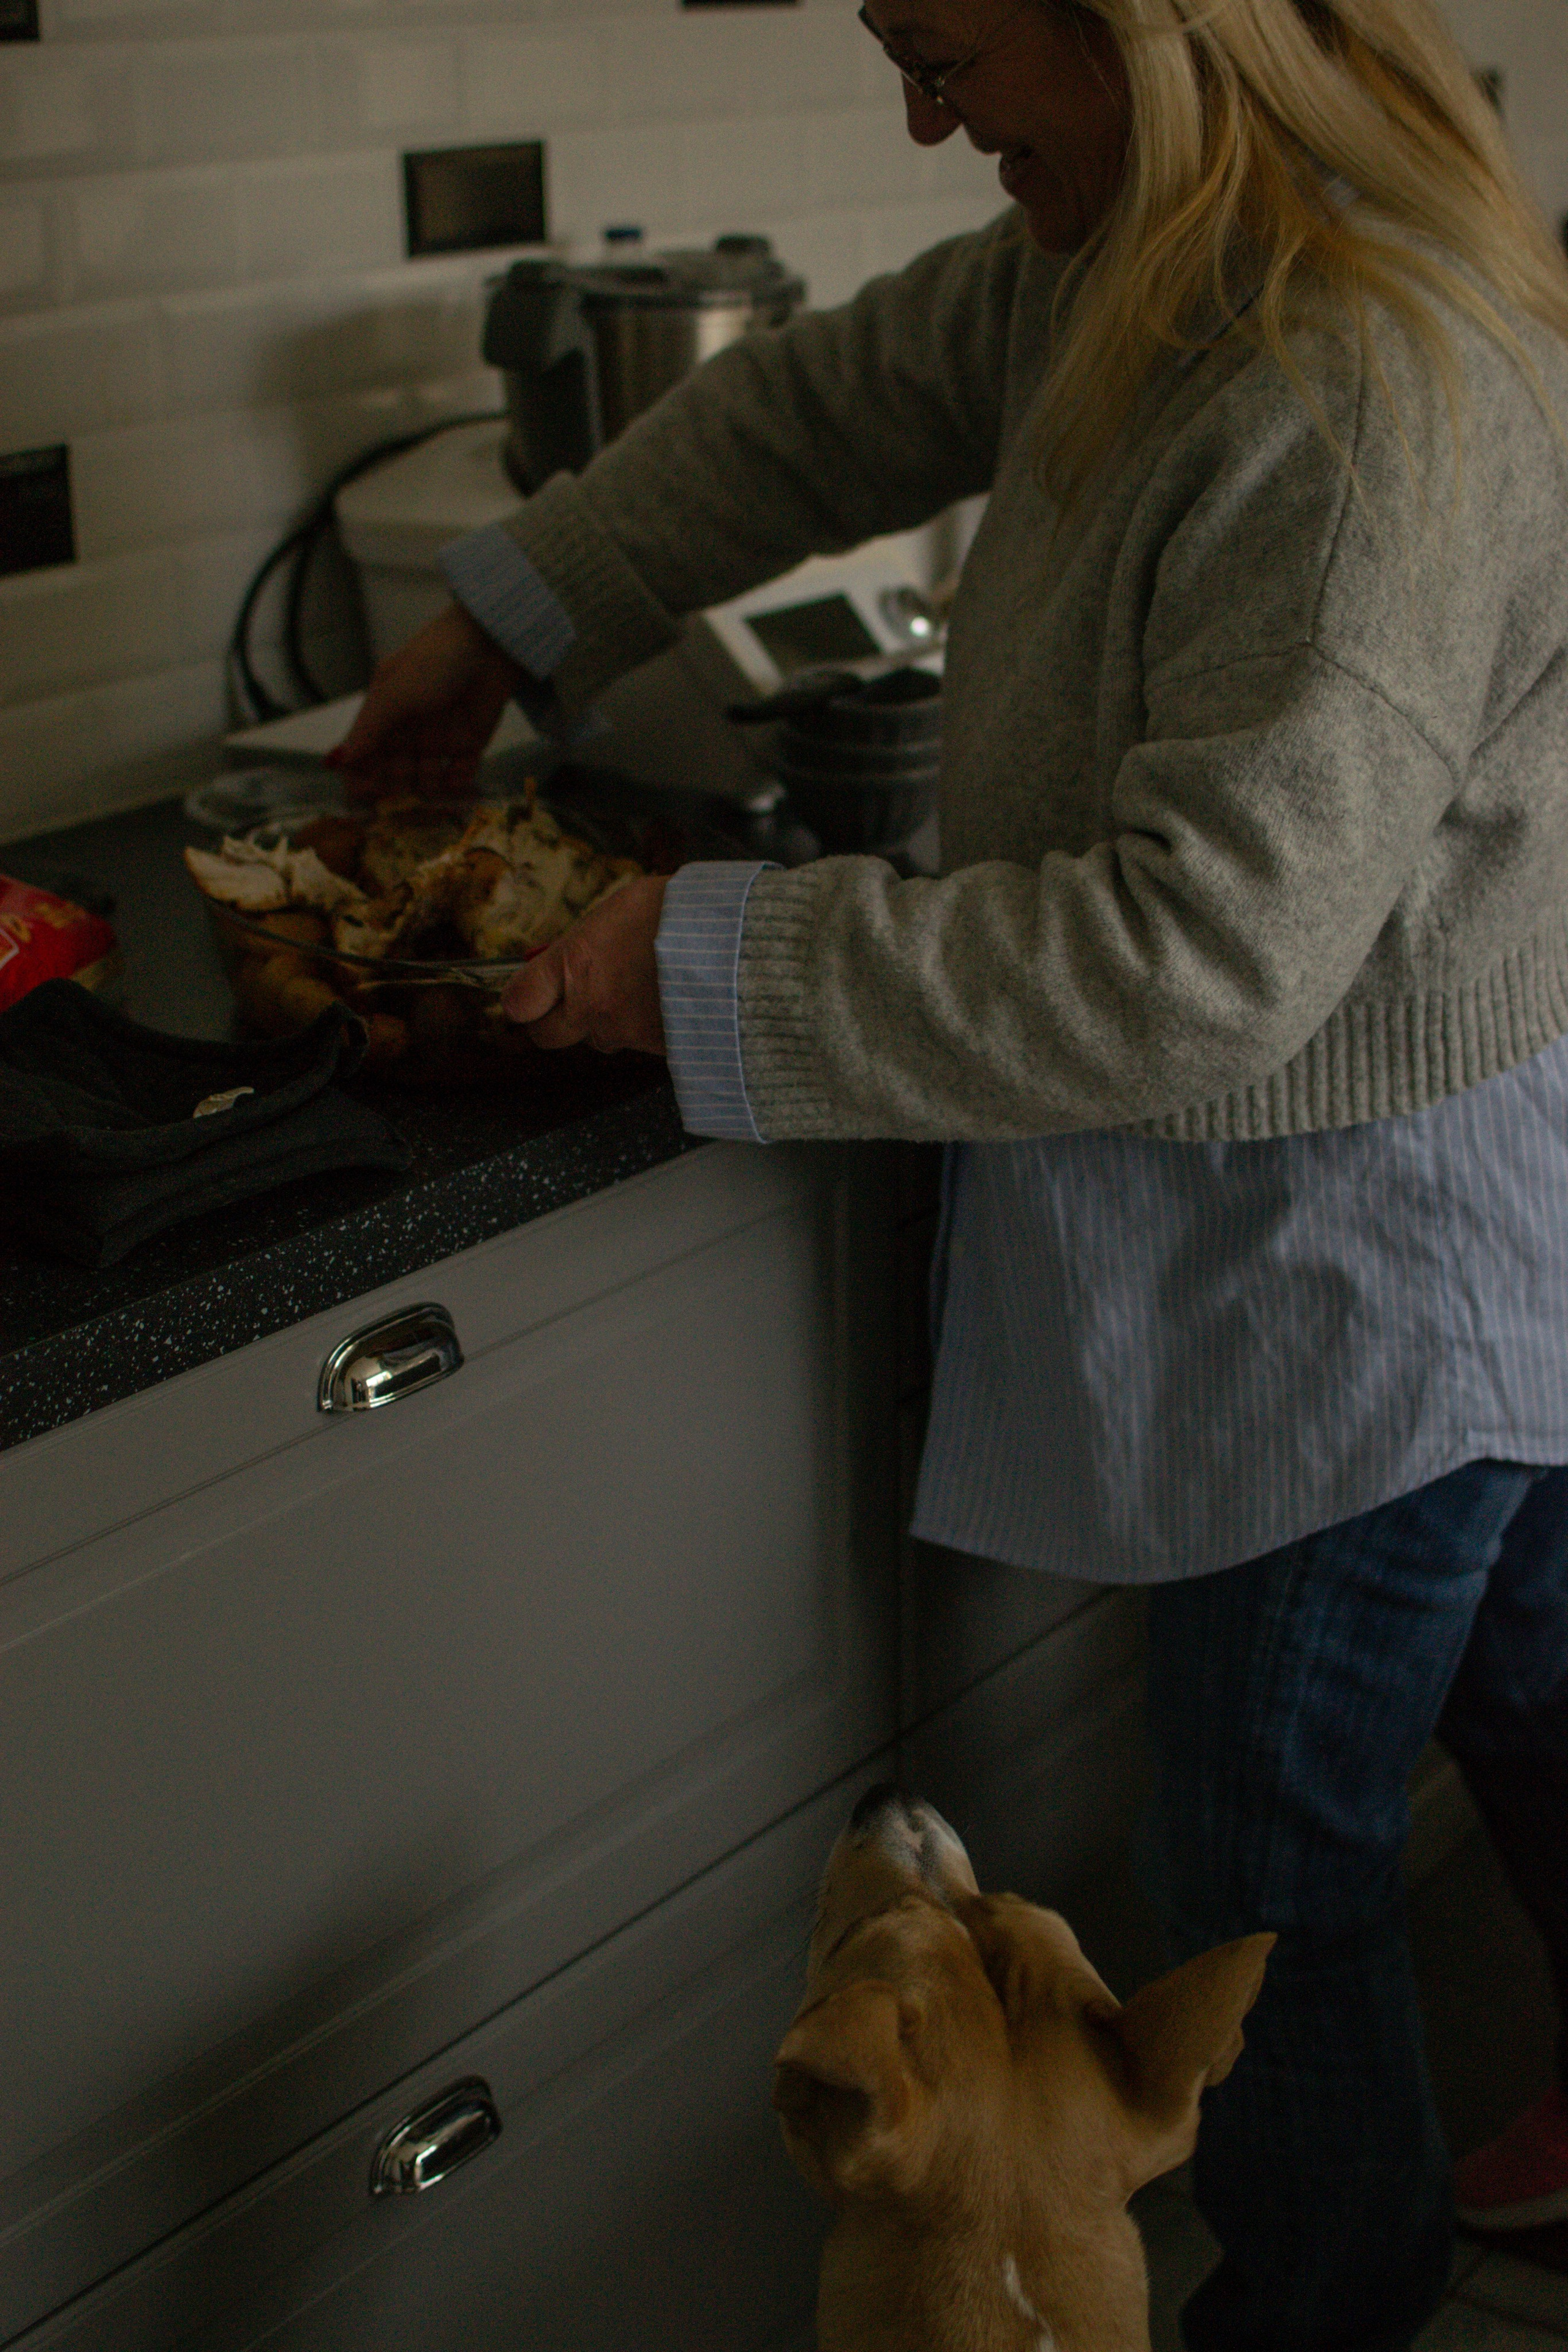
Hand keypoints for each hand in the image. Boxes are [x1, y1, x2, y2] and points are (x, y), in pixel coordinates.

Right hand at [327, 602, 523, 802]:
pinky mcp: (471, 741)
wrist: (488, 644)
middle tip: (401, 798)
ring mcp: (441, 736)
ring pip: (428, 776)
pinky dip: (458, 782)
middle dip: (395, 786)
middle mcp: (410, 728)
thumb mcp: (394, 694)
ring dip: (428, 788)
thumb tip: (337, 760)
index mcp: (385, 713)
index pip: (365, 752)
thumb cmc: (434, 661)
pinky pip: (461, 772)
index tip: (366, 794)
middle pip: (395, 770)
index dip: (361, 776)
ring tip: (431, 792)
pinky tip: (455, 782)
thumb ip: (369, 729)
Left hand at [502, 876, 669, 1055]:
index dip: (521, 1000)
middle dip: (556, 1020)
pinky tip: (666, 1005)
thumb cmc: (682, 912)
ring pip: (599, 1039)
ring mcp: (624, 1032)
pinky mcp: (656, 1050)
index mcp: (576, 963)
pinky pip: (638, 1046)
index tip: (529, 993)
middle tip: (575, 998)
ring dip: (607, 1022)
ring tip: (638, 991)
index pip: (519, 1001)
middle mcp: (592, 1005)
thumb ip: (593, 937)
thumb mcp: (624, 905)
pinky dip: (647, 1031)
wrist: (736, 944)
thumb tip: (582, 947)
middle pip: (547, 1036)